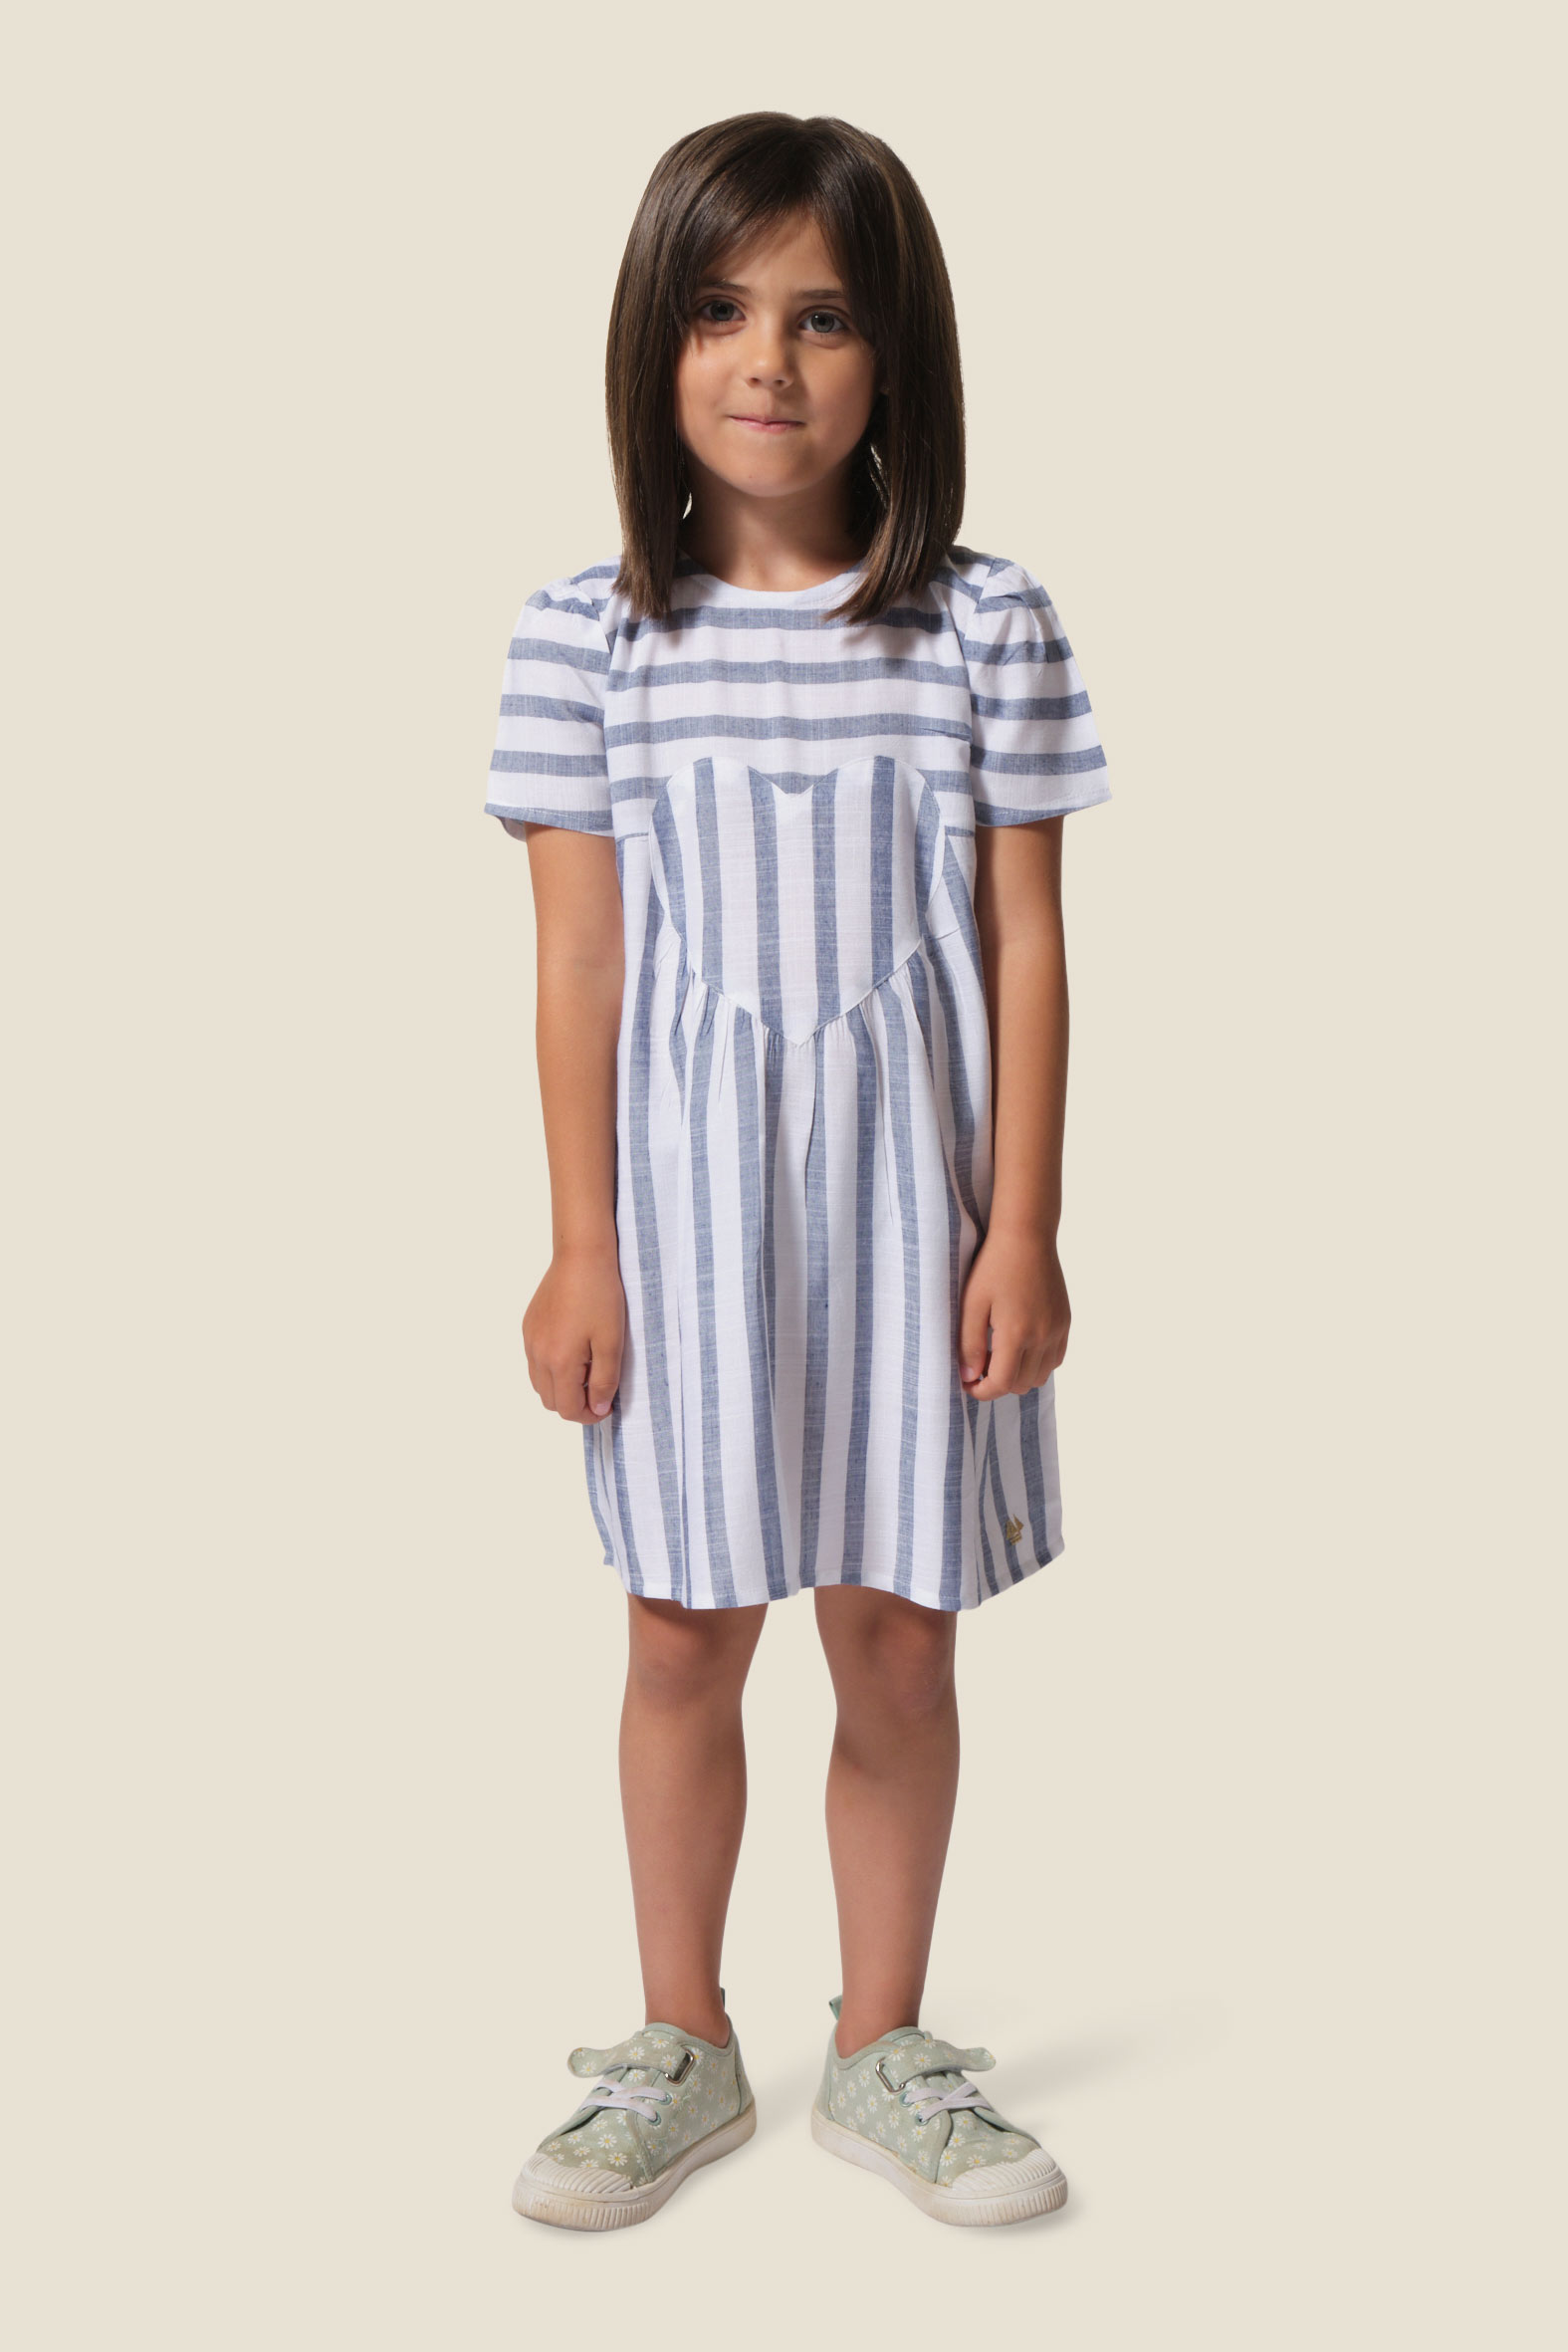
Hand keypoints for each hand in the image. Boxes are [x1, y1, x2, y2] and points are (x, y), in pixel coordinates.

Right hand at [522, 1241, 625, 1423]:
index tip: (607, 1406)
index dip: (589, 1416)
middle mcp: (538, 1355)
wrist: (581, 1257)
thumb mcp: (612, 1342)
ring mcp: (530, 1340)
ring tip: (586, 1372)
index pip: (568, 1409)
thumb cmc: (600, 1296)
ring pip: (539, 1384)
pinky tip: (572, 1352)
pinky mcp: (528, 1327)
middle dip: (574, 1405)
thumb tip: (597, 1409)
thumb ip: (604, 1381)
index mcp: (559, 1362)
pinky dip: (550, 1370)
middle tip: (598, 1389)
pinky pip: (534, 1362)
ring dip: (560, 1389)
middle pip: (550, 1401)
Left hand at [957, 1226, 1069, 1399]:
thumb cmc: (994, 1266)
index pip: (1002, 1383)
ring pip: (1040, 1376)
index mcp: (1017, 1333)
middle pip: (1021, 1384)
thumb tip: (969, 1377)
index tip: (967, 1383)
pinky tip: (1020, 1347)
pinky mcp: (1065, 1322)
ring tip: (999, 1355)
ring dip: (1018, 1375)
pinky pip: (1054, 1360)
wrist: (1027, 1237)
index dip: (982, 1391)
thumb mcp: (971, 1304)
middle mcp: (1043, 1336)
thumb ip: (970, 1344)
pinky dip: (1037, 1363)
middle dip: (997, 1383)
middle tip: (979, 1365)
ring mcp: (1058, 1330)